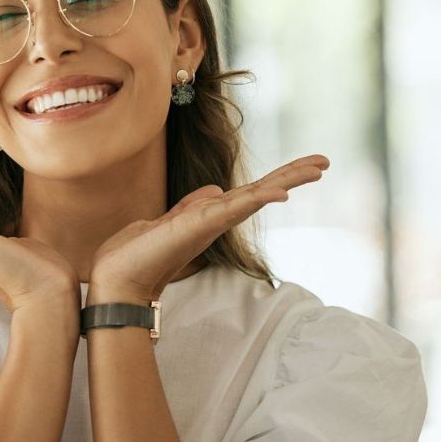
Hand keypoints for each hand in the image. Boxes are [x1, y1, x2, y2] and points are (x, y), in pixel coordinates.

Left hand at [88, 154, 330, 303]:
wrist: (115, 279)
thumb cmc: (136, 254)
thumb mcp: (168, 221)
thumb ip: (192, 206)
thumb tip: (214, 190)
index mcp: (209, 216)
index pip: (250, 192)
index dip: (277, 179)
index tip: (305, 166)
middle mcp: (216, 220)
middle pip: (261, 192)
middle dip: (292, 176)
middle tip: (324, 162)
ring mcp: (210, 224)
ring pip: (256, 196)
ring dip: (287, 180)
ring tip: (317, 167)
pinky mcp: (199, 226)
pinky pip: (235, 208)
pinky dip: (259, 199)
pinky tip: (282, 192)